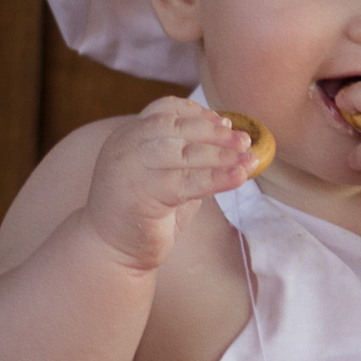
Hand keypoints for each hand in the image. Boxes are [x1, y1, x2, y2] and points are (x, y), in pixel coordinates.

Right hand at [82, 97, 253, 271]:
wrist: (111, 250)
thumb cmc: (144, 213)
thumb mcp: (167, 177)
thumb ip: (189, 158)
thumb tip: (232, 142)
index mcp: (129, 136)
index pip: (163, 110)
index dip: (197, 113)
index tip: (224, 121)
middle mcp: (125, 147)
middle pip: (175, 128)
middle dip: (214, 133)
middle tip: (244, 141)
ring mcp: (129, 169)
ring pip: (182, 154)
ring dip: (220, 155)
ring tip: (249, 159)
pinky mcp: (140, 195)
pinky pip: (186, 183)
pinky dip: (216, 179)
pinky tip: (239, 178)